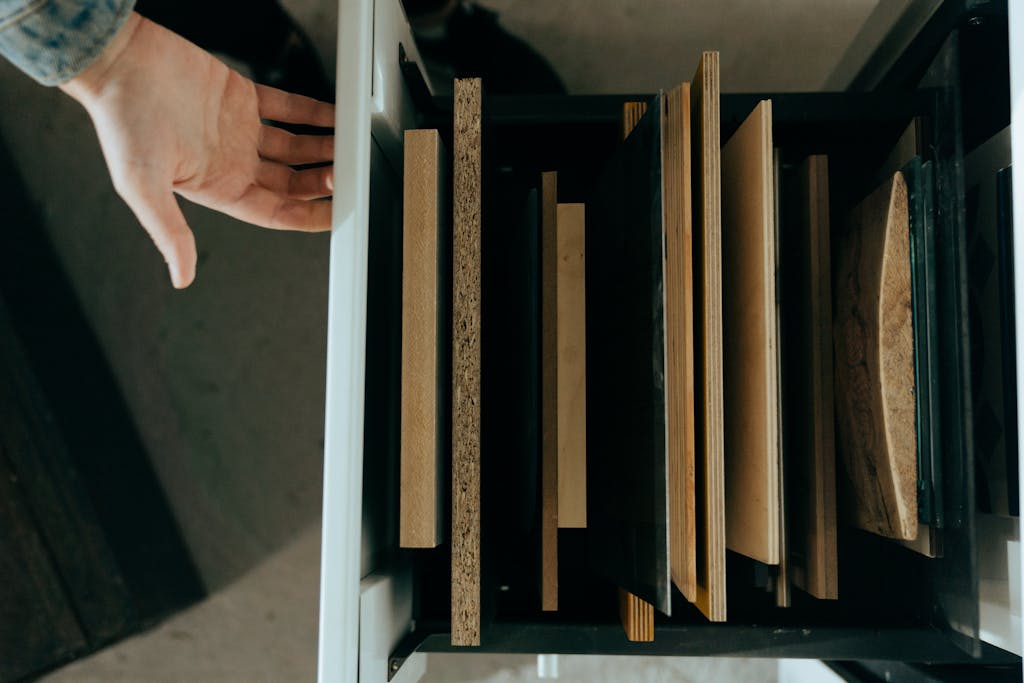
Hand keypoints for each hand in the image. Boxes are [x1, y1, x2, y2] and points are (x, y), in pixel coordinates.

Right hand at [60, 12, 333, 288]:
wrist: (116, 59)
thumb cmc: (121, 119)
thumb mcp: (142, 186)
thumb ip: (169, 232)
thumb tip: (181, 277)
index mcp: (217, 187)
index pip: (276, 212)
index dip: (310, 216)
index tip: (340, 214)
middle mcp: (232, 161)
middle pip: (292, 182)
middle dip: (323, 182)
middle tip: (350, 174)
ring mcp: (239, 129)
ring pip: (296, 147)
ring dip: (323, 149)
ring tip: (351, 145)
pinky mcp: (242, 96)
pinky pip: (289, 108)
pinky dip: (314, 113)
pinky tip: (335, 116)